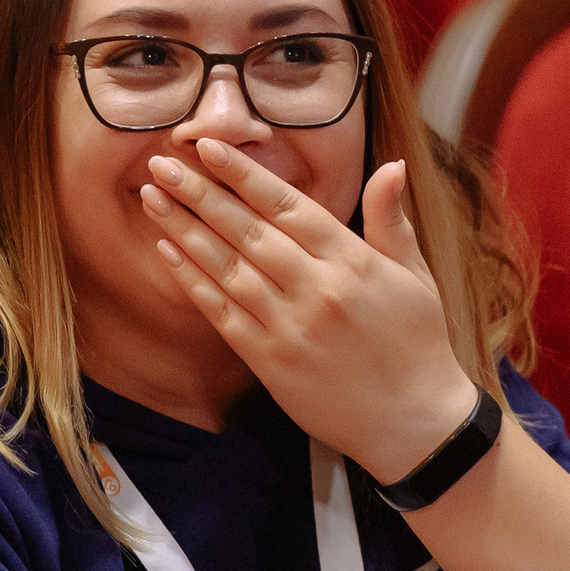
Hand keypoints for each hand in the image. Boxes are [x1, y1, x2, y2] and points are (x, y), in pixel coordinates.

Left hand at [146, 143, 480, 480]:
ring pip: (226, 267)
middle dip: (200, 193)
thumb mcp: (416, 275)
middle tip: (161, 163)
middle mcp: (317, 289)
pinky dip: (193, 281)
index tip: (208, 146)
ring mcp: (289, 326)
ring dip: (185, 230)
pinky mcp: (270, 361)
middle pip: (247, 231)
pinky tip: (168, 252)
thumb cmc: (417, 345)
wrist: (414, 423)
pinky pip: (223, 313)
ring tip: (152, 197)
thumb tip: (392, 165)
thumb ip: (391, 220)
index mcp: (353, 261)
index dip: (243, 174)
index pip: (287, 205)